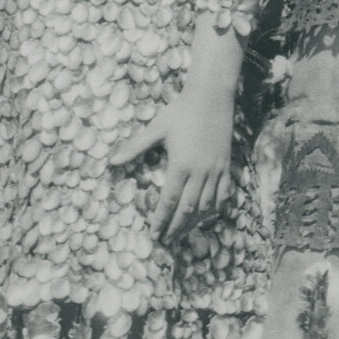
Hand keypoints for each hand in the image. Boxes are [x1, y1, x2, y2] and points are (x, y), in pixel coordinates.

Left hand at [108, 92, 233, 243]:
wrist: (212, 97)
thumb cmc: (181, 111)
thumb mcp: (156, 128)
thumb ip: (134, 148)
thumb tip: (112, 161)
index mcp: (180, 165)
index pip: (169, 201)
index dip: (161, 220)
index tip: (154, 234)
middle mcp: (200, 172)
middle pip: (187, 209)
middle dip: (175, 227)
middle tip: (166, 241)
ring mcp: (215, 171)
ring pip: (206, 206)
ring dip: (194, 223)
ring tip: (182, 233)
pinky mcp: (226, 167)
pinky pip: (223, 195)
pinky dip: (213, 209)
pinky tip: (205, 216)